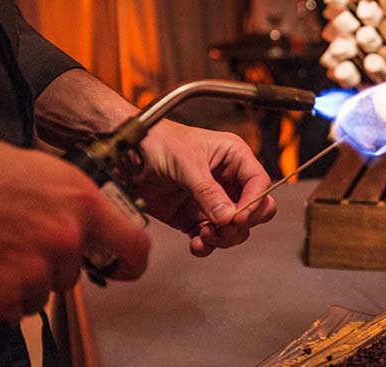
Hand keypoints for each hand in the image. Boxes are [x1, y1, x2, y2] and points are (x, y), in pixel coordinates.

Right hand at [0, 108, 149, 322]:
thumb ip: (71, 204)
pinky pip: (11, 311)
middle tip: (13, 239)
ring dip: (21, 280)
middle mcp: (63, 238)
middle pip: (74, 273)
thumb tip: (88, 229)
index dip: (130, 263)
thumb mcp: (40, 170)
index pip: (133, 246)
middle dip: (50, 263)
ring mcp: (31, 270)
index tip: (124, 268)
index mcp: (80, 201)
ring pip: (42, 293)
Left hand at [137, 121, 276, 256]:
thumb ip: (208, 191)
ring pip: (235, 228)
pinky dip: (206, 246)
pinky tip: (196, 244)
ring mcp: (211, 200)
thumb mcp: (186, 162)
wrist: (126, 152)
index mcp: (234, 157)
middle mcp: (227, 179)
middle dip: (241, 223)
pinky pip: (211, 238)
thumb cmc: (157, 140)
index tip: (239, 217)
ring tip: (205, 235)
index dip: (254, 202)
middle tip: (223, 229)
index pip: (259, 182)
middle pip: (254, 209)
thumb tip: (227, 216)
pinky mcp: (193, 217)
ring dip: (223, 237)